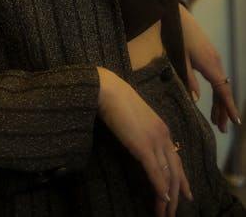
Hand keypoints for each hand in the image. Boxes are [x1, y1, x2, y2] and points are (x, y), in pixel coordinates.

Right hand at [98, 67, 192, 215]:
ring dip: (167, 198)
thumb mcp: (136, 118)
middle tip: (174, 212)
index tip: (186, 194)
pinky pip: (155, 172)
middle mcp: (163, 136)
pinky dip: (159, 187)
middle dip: (176, 194)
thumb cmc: (117, 101)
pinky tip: (161, 199)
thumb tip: (141, 144)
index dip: (182, 179)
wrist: (109, 91)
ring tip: (166, 213)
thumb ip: (143, 132)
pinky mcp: (143, 146)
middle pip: (176, 171)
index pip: (176, 159)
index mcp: (162, 129)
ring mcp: (155, 141)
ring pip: (168, 175)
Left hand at [178, 4, 240, 131]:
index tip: (236, 122)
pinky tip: (212, 101)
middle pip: (223, 91)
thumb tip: (196, 99)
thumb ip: (189, 79)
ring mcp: (214, 59)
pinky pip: (217, 78)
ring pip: (221, 85)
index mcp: (210, 65)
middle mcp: (216, 62)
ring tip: (215, 120)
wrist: (179, 17)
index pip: (223, 90)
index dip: (229, 107)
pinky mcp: (210, 56)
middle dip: (224, 110)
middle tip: (221, 128)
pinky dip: (216, 92)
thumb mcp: (181, 59)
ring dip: (219, 102)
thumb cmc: (178, 37)